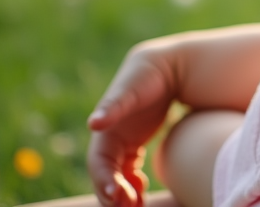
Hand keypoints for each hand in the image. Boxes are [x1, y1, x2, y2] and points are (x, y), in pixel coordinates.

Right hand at [87, 39, 181, 206]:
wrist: (165, 66)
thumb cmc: (146, 75)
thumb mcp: (131, 88)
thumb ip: (114, 105)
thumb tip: (94, 123)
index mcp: (105, 131)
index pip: (98, 165)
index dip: (104, 182)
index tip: (116, 197)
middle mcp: (109, 140)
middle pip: (106, 176)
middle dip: (113, 194)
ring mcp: (121, 143)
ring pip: (116, 178)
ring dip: (122, 195)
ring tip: (137, 206)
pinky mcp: (134, 145)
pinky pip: (128, 172)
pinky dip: (132, 186)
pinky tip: (141, 194)